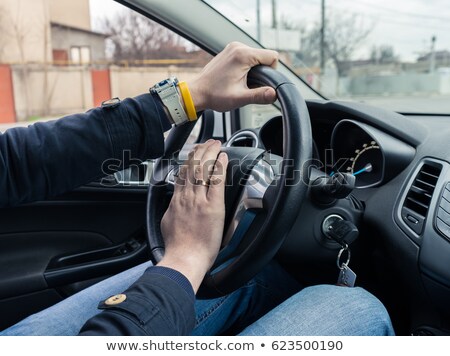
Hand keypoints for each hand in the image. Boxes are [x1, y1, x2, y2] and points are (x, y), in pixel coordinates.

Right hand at [158, 140, 227, 291]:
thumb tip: (174, 206)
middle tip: (206, 142)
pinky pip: (216, 181)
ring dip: (210, 153)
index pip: (182, 174)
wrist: (184, 259)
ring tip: (215, 144)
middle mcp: (187, 197)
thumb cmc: (177, 248)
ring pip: (203, 169)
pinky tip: (222, 157)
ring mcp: (199, 200)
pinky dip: (219, 166)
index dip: (188, 161)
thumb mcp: (167, 224)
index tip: (194, 153)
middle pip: (192, 167)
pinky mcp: (213, 206)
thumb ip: (172, 211)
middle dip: (200, 151)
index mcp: (176, 201)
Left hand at [188, 42, 277, 111]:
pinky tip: (237, 78)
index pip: (272, 56)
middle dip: (262, 72)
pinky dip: (247, 67)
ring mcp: (233, 47)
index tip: (262, 83)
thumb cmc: (214, 95)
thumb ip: (259, 95)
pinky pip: (247, 56)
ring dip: (254, 70)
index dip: (272, 72)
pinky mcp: (229, 51)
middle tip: (249, 86)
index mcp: (243, 55)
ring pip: (256, 56)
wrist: (197, 92)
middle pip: (264, 56)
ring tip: (241, 82)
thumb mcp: (240, 98)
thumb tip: (274, 93)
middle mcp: (238, 46)